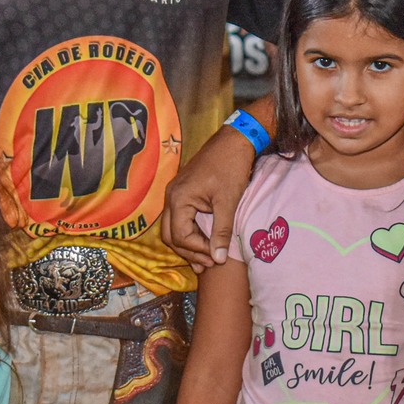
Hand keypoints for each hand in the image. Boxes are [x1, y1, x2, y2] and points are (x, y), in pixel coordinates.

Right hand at [163, 127, 256, 269]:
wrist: (234, 141)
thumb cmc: (231, 168)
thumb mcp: (228, 202)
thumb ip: (221, 231)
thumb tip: (218, 259)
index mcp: (179, 198)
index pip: (180, 236)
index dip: (197, 250)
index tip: (216, 257)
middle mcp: (171, 196)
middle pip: (170, 235)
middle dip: (188, 251)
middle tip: (209, 263)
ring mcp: (175, 193)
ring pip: (173, 227)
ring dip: (188, 243)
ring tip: (207, 257)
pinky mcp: (183, 191)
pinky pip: (180, 218)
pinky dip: (190, 231)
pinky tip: (204, 240)